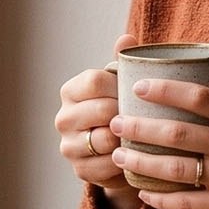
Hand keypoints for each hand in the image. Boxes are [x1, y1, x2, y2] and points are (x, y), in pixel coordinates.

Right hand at [54, 34, 141, 208]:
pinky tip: (135, 155)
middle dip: (127, 113)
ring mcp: (68, 146)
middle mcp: (63, 118)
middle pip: (101, 110)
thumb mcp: (122, 85)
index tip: (138, 92)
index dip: (120, 86)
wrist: (118, 151)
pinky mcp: (79, 170)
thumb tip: (127, 38)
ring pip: (104, 139)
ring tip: (141, 135)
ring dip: (126, 138)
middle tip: (145, 115)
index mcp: (71, 91)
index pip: (95, 81)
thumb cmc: (121, 109)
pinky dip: (124, 161)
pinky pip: (107, 165)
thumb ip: (123, 62)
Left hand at [109, 79, 208, 208]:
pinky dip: (161, 198)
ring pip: (175, 170)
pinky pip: (187, 202)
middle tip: (115, 123)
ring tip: (119, 154)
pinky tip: (143, 191)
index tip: (138, 87)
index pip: (199, 97)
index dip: (165, 90)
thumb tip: (182, 88)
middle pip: (177, 134)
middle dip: (139, 128)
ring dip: (141, 162)